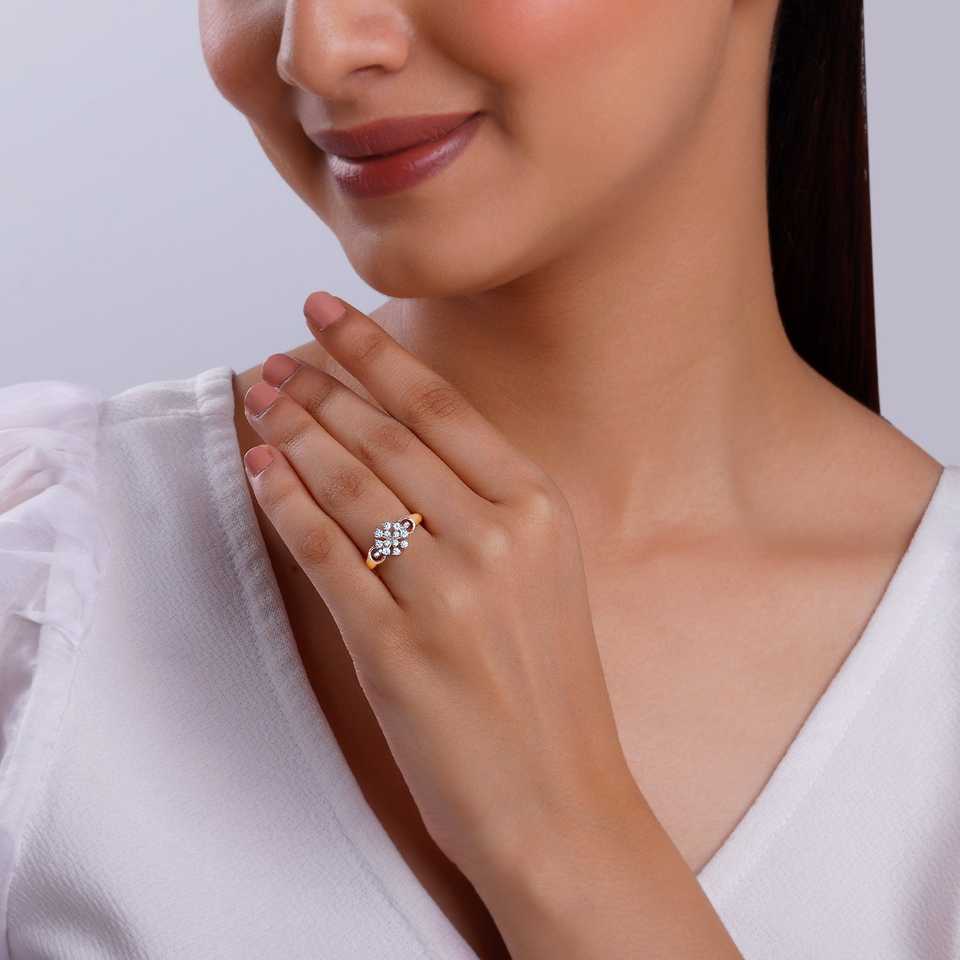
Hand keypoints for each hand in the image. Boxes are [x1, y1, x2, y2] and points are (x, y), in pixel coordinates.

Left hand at [241, 291, 638, 884]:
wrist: (562, 800)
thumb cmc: (550, 688)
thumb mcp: (545, 574)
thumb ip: (487, 507)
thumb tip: (401, 445)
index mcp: (539, 507)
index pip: (439, 406)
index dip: (373, 351)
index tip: (326, 310)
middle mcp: (497, 537)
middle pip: (387, 437)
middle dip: (319, 388)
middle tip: (275, 360)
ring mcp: (448, 593)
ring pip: (351, 486)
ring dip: (294, 435)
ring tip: (260, 401)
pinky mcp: (397, 651)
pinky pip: (327, 556)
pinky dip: (286, 507)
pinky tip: (260, 472)